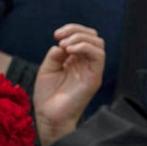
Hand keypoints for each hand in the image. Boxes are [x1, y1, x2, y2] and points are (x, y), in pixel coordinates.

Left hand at [33, 24, 104, 145]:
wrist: (49, 116)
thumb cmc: (48, 95)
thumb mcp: (48, 68)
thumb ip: (56, 55)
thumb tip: (63, 45)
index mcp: (77, 60)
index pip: (84, 37)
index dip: (72, 30)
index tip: (56, 35)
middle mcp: (87, 64)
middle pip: (94, 37)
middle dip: (76, 30)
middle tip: (59, 38)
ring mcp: (92, 71)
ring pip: (98, 44)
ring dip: (80, 38)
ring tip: (65, 45)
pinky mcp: (94, 78)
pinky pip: (98, 57)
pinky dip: (85, 47)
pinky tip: (70, 50)